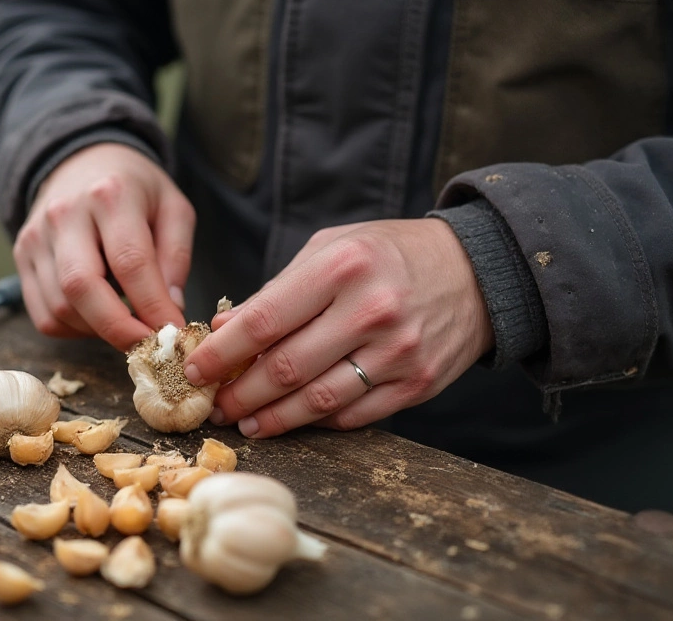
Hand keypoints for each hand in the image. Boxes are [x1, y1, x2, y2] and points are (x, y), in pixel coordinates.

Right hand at [14, 143, 193, 350]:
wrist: (82, 160)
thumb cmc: (135, 189)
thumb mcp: (173, 207)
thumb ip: (176, 256)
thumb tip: (169, 309)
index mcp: (110, 195)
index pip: (130, 262)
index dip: (152, 306)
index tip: (173, 333)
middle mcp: (65, 214)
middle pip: (81, 287)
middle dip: (118, 329)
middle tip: (147, 346)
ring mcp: (36, 236)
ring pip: (59, 307)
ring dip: (97, 330)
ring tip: (125, 323)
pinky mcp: (21, 255)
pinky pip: (42, 314)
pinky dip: (73, 328)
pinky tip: (96, 316)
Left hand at [183, 219, 492, 437]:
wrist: (477, 272)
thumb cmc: (390, 255)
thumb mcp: (331, 249)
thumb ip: (276, 290)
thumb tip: (221, 329)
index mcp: (342, 267)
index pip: (264, 321)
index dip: (222, 354)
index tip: (195, 370)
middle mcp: (372, 310)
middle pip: (287, 368)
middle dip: (240, 394)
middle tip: (215, 407)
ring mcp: (398, 353)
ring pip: (318, 401)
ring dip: (274, 418)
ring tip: (247, 422)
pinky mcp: (416, 385)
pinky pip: (353, 416)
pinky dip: (317, 422)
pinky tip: (293, 420)